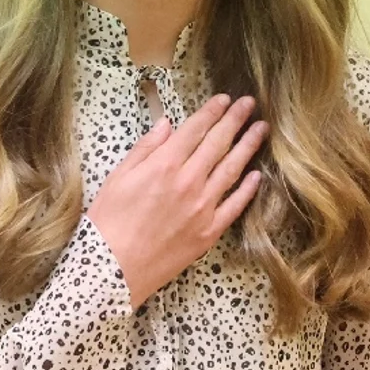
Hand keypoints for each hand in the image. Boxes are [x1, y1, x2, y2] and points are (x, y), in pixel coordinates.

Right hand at [87, 94, 268, 309]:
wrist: (112, 270)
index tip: (225, 99)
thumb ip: (145, 149)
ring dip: (248, 147)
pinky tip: (257, 175)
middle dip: (235, 120)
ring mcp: (203, 207)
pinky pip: (234, 206)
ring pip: (232, 170)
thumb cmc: (108, 222)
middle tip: (250, 104)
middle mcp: (189, 182)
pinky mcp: (210, 231)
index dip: (212, 112)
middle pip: (218, 144)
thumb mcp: (117, 177)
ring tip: (261, 130)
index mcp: (164, 165)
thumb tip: (167, 124)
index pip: (195, 129)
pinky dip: (247, 189)